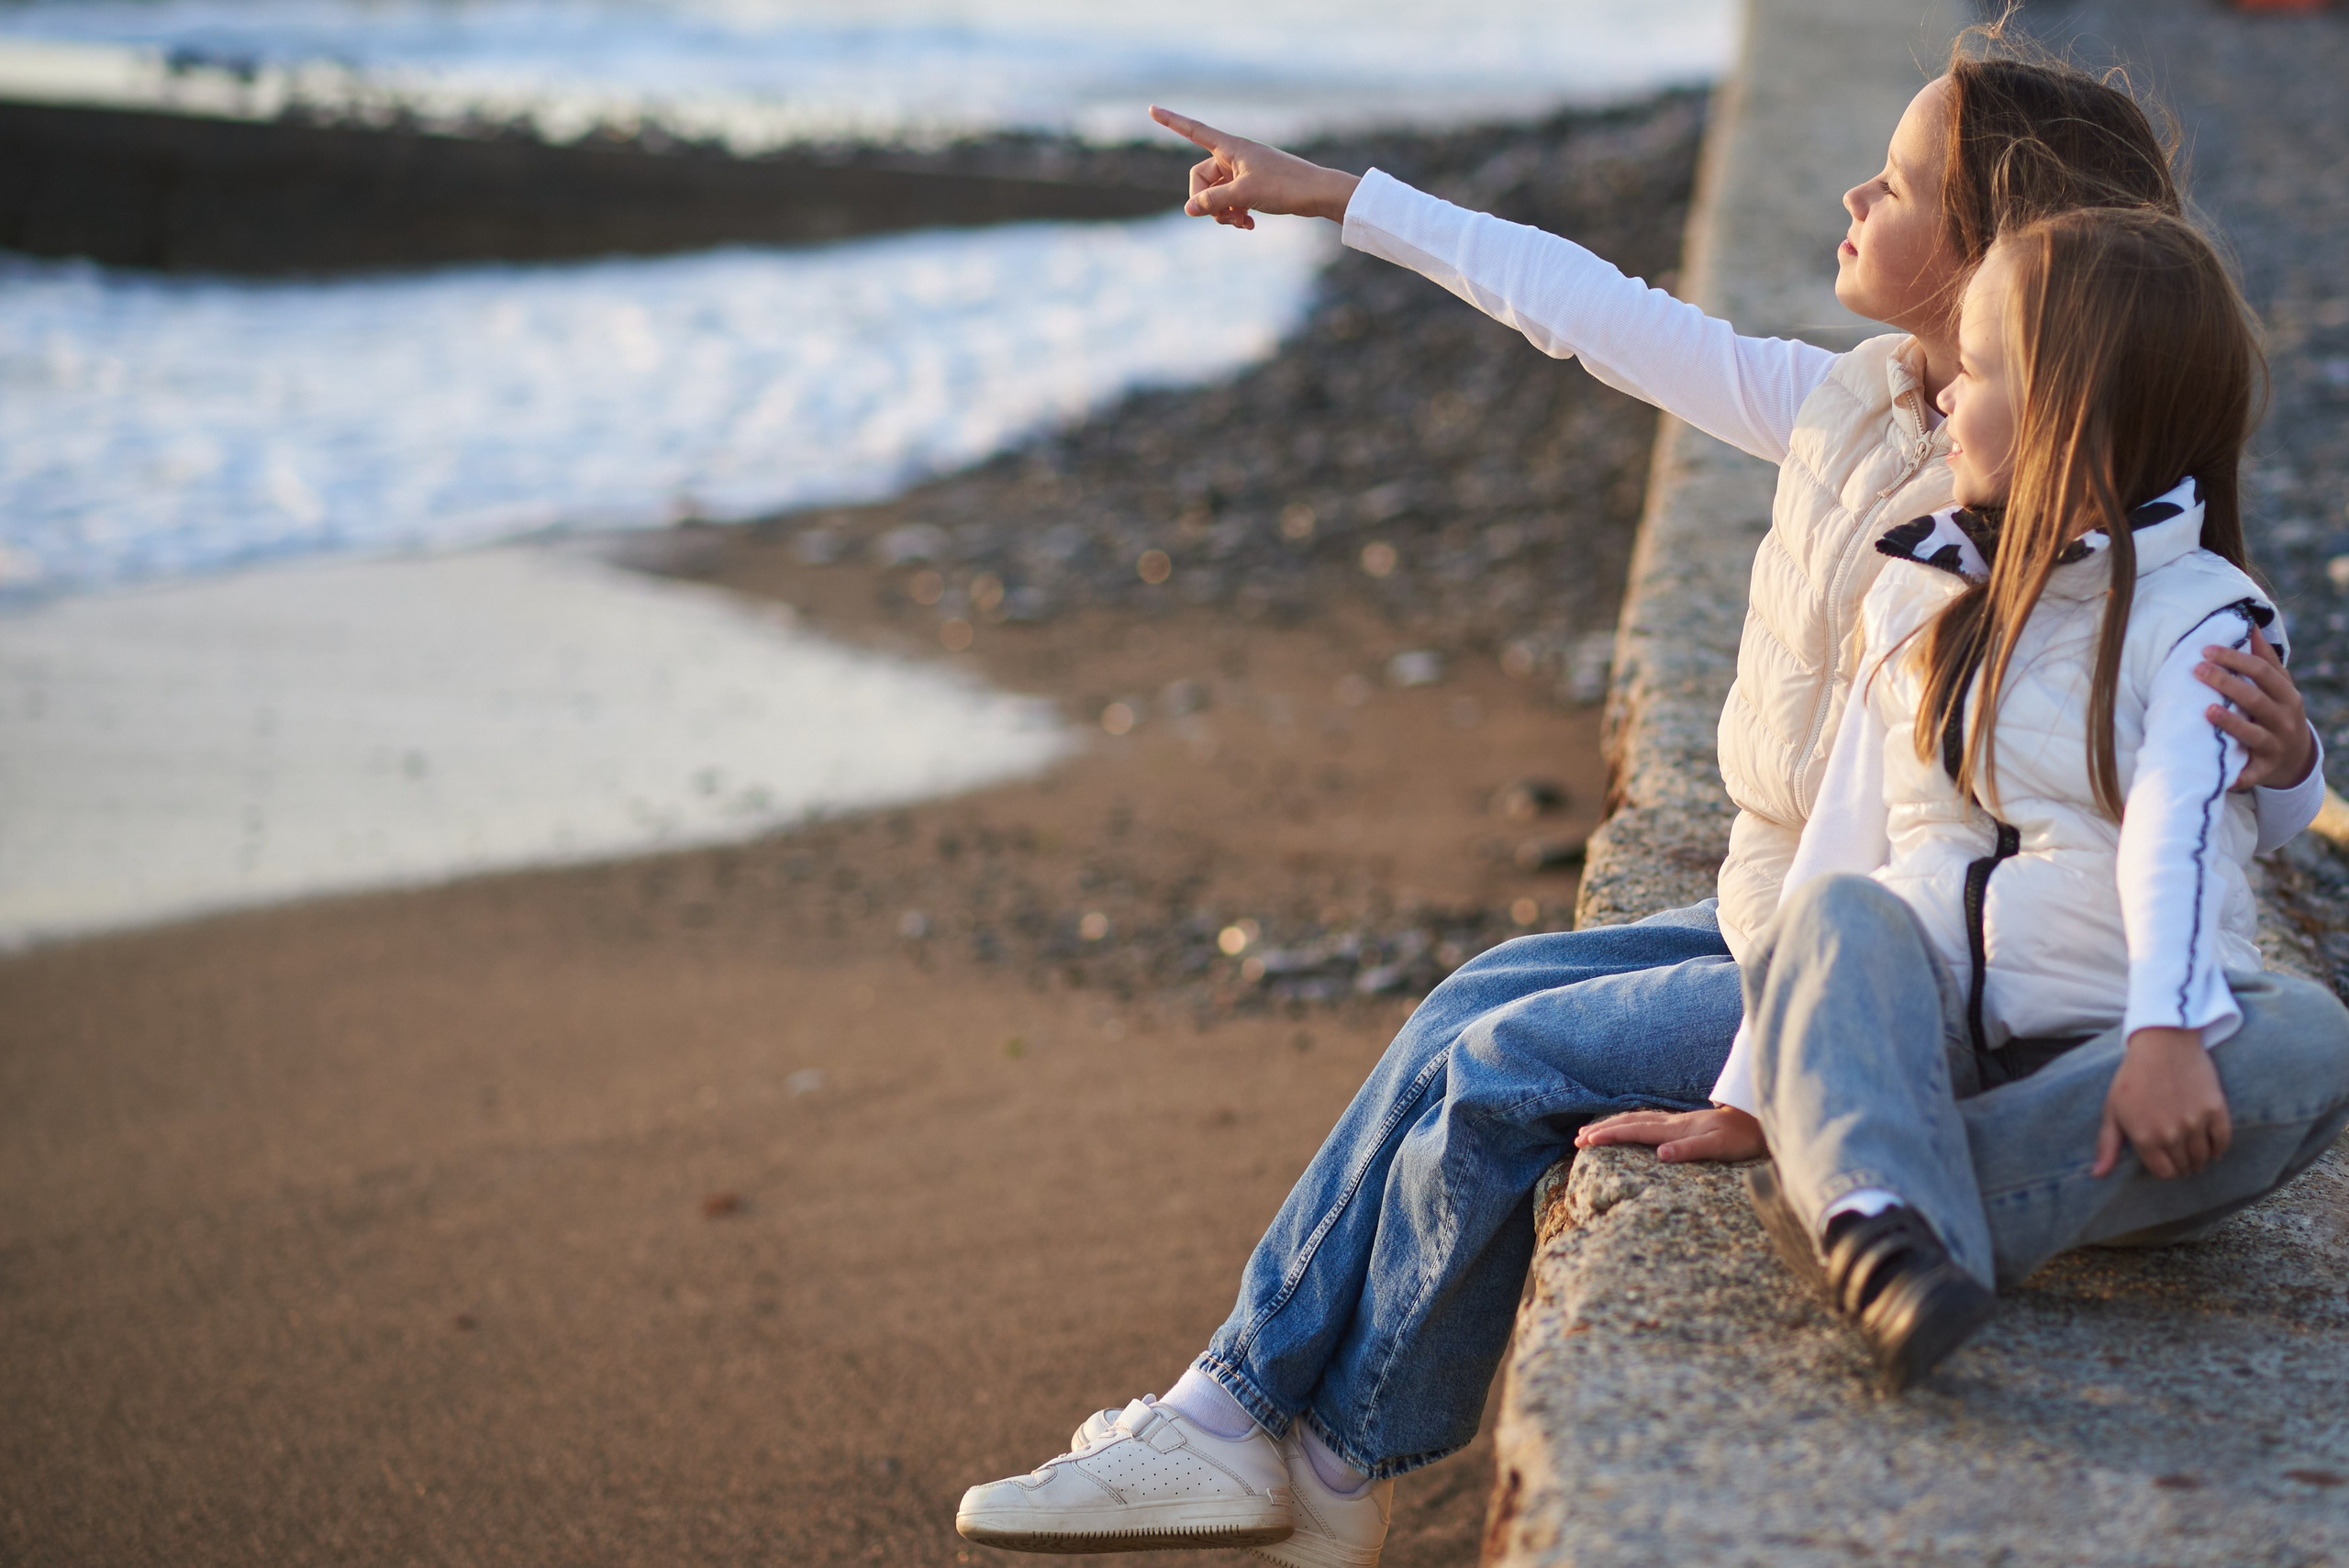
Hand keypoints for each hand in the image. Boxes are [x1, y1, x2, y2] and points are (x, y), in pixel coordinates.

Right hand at [1149, 106, 1361, 228]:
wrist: (1317, 194)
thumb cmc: (1284, 186)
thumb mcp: (1243, 194)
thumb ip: (1212, 201)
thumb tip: (1188, 209)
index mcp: (1230, 147)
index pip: (1194, 130)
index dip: (1172, 121)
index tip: (1151, 109)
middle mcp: (1234, 156)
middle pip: (1201, 179)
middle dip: (1207, 201)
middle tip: (1224, 218)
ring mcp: (1243, 171)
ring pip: (1216, 193)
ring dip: (1222, 212)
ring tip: (1240, 223)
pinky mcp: (1252, 186)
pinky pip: (1231, 200)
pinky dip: (1235, 214)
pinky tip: (1248, 225)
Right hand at [1575, 1106, 1765, 1163]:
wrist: (1756, 1121)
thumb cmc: (1739, 1139)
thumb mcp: (1718, 1147)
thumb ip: (1689, 1150)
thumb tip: (1660, 1154)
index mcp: (1675, 1129)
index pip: (1635, 1131)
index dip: (1609, 1135)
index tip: (1586, 1141)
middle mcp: (1671, 1123)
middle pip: (1630, 1122)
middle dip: (1602, 1130)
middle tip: (1577, 1138)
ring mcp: (1676, 1122)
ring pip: (1636, 1120)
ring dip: (1612, 1125)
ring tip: (1591, 1131)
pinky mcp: (1682, 1125)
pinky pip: (1646, 1122)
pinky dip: (1629, 1123)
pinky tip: (1626, 1127)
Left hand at [2094, 1026, 2230, 1178]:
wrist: (2162, 1044)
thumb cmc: (2133, 1076)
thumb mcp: (2112, 1109)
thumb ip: (2107, 1145)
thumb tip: (2098, 1175)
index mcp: (2144, 1137)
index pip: (2164, 1172)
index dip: (2167, 1172)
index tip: (2168, 1165)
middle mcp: (2171, 1134)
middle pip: (2184, 1167)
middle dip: (2183, 1167)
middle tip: (2182, 1161)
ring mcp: (2195, 1123)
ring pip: (2204, 1158)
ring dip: (2201, 1161)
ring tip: (2196, 1157)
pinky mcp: (2215, 1110)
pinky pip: (2223, 1141)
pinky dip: (2219, 1150)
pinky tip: (2212, 1149)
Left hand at [2201, 625, 2315, 791]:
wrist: (2296, 758)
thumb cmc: (2278, 713)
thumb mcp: (2279, 687)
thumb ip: (2266, 659)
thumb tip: (2251, 625)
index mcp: (2287, 695)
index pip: (2262, 672)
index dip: (2235, 659)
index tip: (2206, 650)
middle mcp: (2284, 719)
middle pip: (2255, 699)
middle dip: (2226, 683)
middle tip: (2197, 670)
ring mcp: (2276, 745)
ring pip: (2253, 734)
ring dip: (2230, 722)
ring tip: (2207, 710)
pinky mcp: (2265, 770)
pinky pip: (2250, 773)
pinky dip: (2237, 774)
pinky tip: (2219, 771)